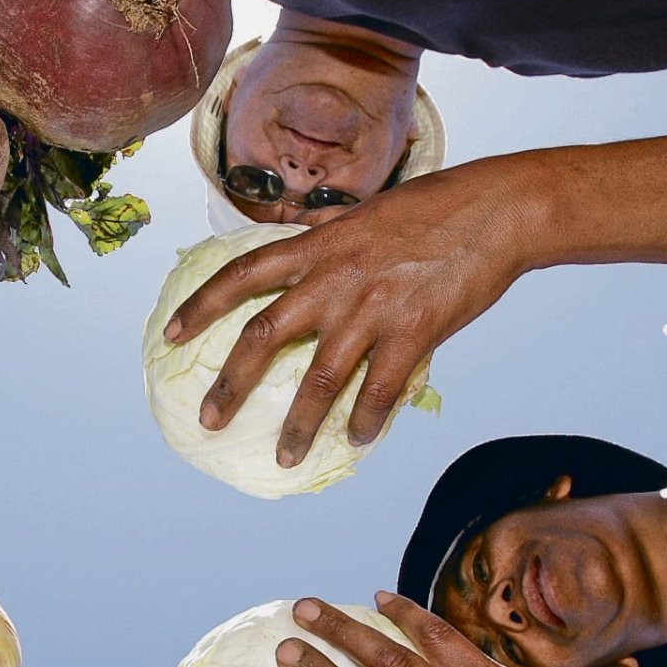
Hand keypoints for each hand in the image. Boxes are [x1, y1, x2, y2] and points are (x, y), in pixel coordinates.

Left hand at [162, 167, 531, 465]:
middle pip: (263, 336)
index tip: (170, 335)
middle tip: (209, 421)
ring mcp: (372, 308)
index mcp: (318, 247)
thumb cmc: (433, 209)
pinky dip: (365, 419)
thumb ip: (327, 240)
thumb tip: (301, 246)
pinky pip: (380, 389)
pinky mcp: (414, 332)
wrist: (496, 210)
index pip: (241, 275)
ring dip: (298, 425)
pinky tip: (356, 439)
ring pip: (319, 379)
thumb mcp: (364, 217)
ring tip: (284, 457)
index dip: (201, 307)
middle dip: (230, 383)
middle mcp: (334, 279)